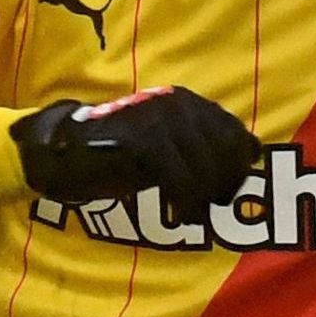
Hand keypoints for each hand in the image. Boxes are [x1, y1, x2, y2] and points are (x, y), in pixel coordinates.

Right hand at [13, 86, 263, 225]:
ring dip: (202, 198)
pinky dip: (183, 202)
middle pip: (225, 151)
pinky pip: (180, 178)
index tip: (226, 192)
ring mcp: (158, 119)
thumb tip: (254, 152)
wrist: (61, 154)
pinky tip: (176, 214)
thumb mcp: (167, 149)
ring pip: (205, 167)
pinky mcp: (141, 141)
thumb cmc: (115, 156)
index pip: (235, 133)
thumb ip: (204, 147)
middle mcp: (175, 104)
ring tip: (191, 215)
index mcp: (184, 101)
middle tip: (210, 207)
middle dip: (223, 185)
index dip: (238, 167)